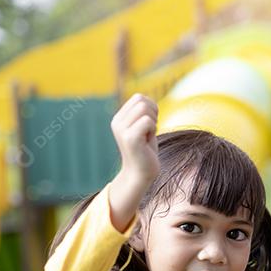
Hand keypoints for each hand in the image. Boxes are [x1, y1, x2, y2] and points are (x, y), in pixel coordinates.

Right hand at [108, 93, 158, 230]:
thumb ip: (142, 112)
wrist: (140, 174)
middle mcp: (117, 122)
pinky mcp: (130, 138)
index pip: (139, 97)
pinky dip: (153, 129)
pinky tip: (148, 141)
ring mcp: (122, 130)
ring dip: (153, 121)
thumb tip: (147, 98)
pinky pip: (148, 121)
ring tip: (148, 135)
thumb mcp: (143, 127)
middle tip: (150, 130)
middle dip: (153, 113)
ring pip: (145, 108)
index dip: (151, 108)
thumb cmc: (145, 150)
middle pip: (142, 100)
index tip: (149, 124)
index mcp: (118, 118)